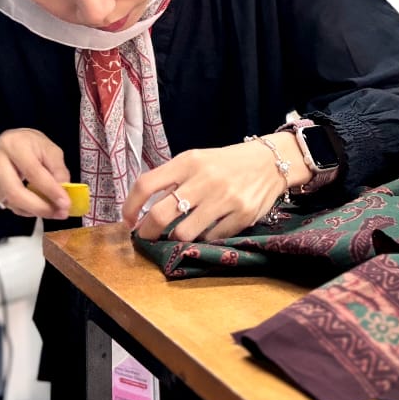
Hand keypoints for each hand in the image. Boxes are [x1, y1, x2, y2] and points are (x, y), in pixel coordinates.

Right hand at [0, 128, 71, 219]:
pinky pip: (10, 206)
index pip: (32, 172)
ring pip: (12, 203)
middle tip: (60, 213)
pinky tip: (41, 207)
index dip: (50, 189)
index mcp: (13, 145)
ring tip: (55, 212)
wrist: (9, 143)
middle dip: (40, 207)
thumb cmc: (31, 145)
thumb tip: (63, 192)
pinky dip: (28, 210)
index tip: (66, 203)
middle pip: (15, 192)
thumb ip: (58, 169)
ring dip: (36, 211)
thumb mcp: (49, 149)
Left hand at [121, 134, 310, 241]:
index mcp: (188, 161)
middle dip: (147, 232)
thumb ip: (173, 181)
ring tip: (179, 233)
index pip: (146, 184)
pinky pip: (211, 238)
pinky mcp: (242, 215)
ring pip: (184, 232)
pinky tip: (207, 230)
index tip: (128, 220)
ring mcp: (225, 198)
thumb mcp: (197, 161)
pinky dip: (204, 238)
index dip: (131, 206)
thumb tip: (143, 210)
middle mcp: (205, 179)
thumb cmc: (225, 163)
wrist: (270, 162)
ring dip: (176, 238)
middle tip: (146, 237)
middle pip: (161, 215)